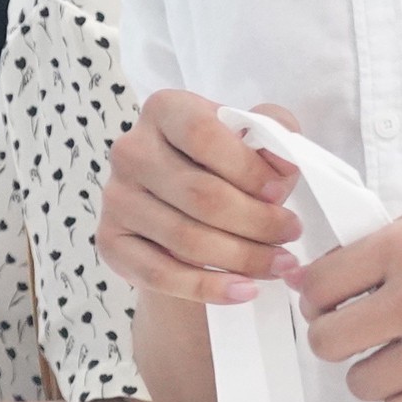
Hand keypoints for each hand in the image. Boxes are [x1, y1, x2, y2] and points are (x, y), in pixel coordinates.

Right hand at [97, 92, 306, 306]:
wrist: (184, 211)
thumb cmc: (223, 169)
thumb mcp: (251, 140)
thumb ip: (273, 134)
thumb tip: (285, 162)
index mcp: (164, 111)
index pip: (203, 135)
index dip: (248, 167)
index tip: (281, 192)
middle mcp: (131, 150)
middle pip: (200, 193)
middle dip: (256, 220)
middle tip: (290, 233)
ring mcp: (116, 198)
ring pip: (186, 238)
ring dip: (242, 257)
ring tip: (280, 263)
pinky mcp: (111, 241)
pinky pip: (161, 274)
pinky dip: (209, 287)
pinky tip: (244, 290)